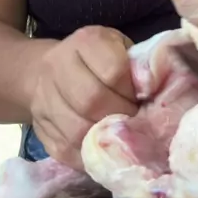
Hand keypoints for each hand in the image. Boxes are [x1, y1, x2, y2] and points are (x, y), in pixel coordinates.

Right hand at [27, 26, 136, 169]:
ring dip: (106, 139)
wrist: (43, 71)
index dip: (133, 91)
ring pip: (76, 131)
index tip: (144, 99)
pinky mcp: (40, 131)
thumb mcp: (121, 49)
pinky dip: (91, 156)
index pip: (113, 70)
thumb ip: (138, 66)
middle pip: (91, 101)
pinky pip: (67, 151)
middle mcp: (58, 67)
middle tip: (136, 123)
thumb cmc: (97, 60)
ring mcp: (44, 100)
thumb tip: (157, 92)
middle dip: (121, 116)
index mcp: (85, 41)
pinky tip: (105, 150)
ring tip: (122, 137)